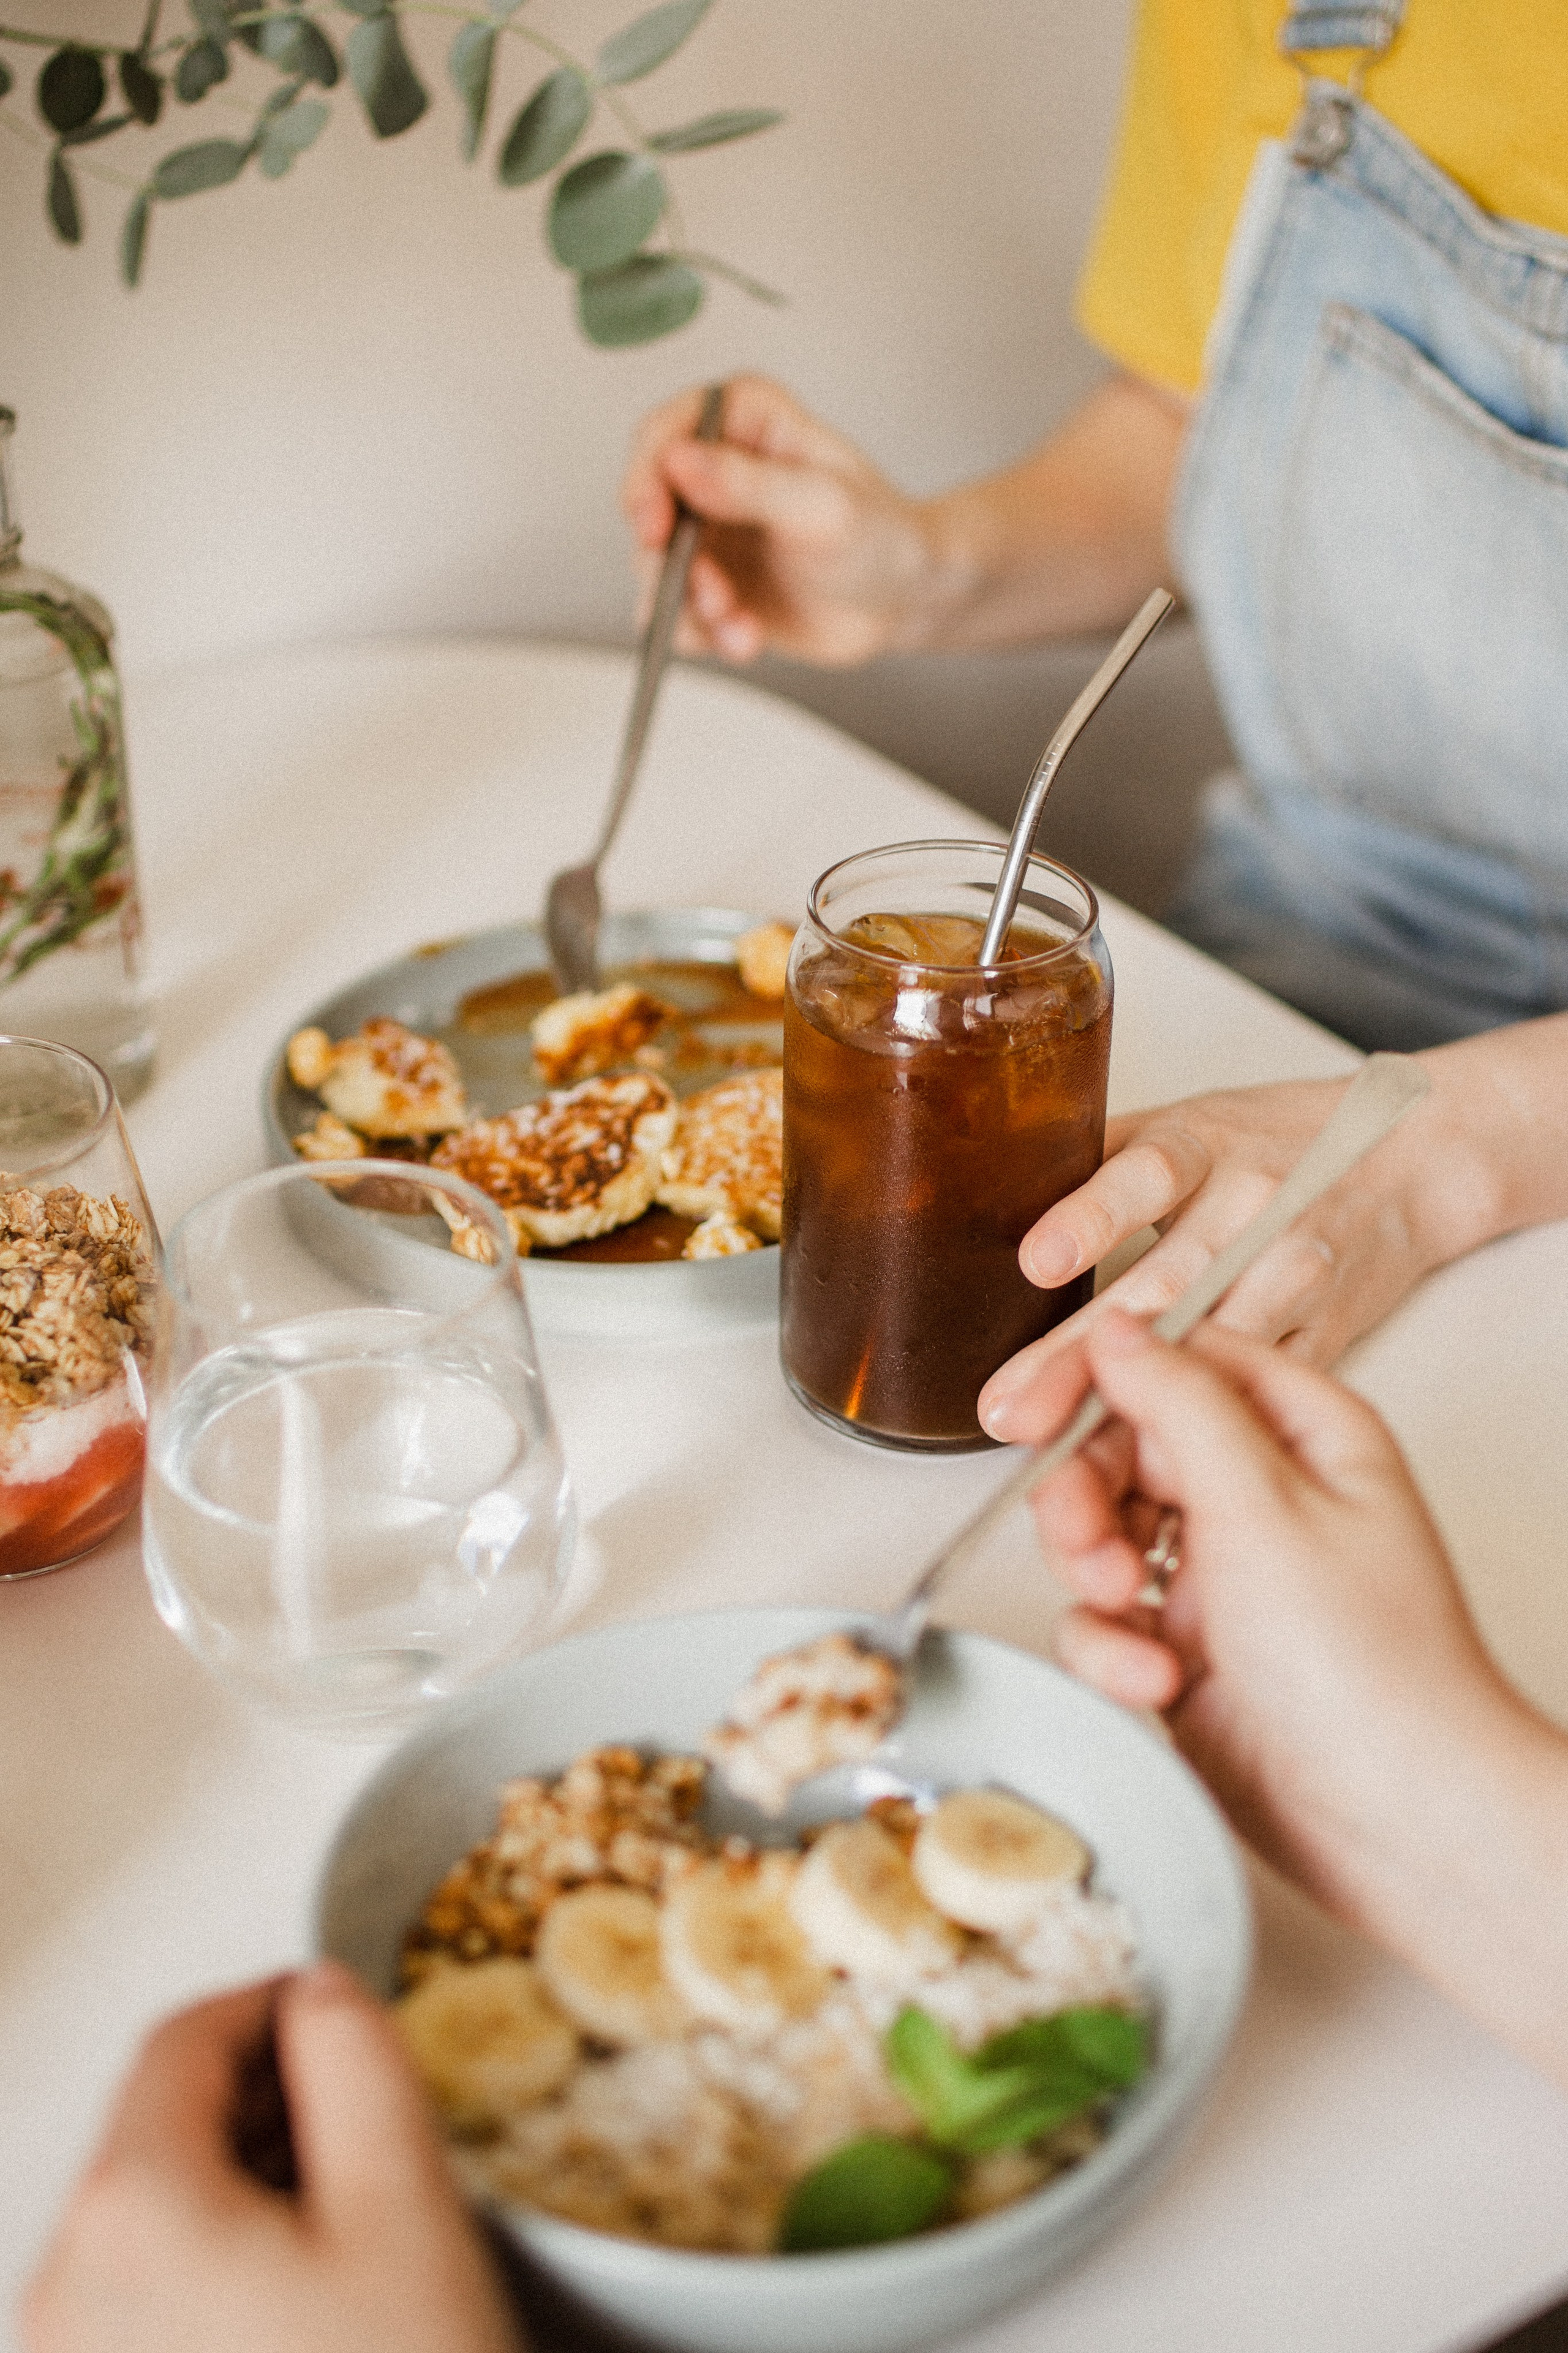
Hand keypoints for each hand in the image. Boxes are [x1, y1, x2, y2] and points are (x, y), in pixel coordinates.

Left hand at [21, 1964, 523, 2352]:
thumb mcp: (404, 2206)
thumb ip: (356, 2059)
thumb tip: (319, 1993)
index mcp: (128, 2209)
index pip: (184, 2040)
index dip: (272, 2004)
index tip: (336, 2012)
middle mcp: (62, 2291)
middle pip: (153, 2133)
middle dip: (259, 2104)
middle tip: (361, 2122)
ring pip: (146, 2223)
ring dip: (240, 2192)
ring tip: (344, 2228)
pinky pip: (138, 2308)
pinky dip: (213, 2275)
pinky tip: (302, 2313)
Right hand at [621, 375, 938, 664]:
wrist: (902, 600)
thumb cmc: (880, 535)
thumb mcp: (820, 505)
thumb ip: (749, 484)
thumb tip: (679, 462)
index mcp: (742, 420)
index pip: (664, 434)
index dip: (646, 480)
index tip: (654, 526)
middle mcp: (713, 470)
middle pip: (647, 509)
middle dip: (671, 563)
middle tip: (709, 593)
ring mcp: (708, 530)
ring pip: (656, 569)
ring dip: (691, 607)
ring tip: (739, 625)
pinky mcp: (708, 582)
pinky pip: (676, 612)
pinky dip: (702, 634)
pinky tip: (744, 638)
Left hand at [978, 1067, 1463, 1441]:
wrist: (1406, 1162)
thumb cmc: (1277, 1139)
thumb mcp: (1187, 1119)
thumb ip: (1100, 1155)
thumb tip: (993, 1182)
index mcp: (1210, 1144)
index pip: (1148, 1174)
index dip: (1093, 1217)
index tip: (1038, 1262)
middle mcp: (1256, 1210)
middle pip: (1165, 1288)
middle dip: (1082, 1358)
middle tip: (1012, 1409)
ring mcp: (1296, 1276)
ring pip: (1209, 1353)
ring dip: (1134, 1411)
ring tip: (1057, 1452)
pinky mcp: (1326, 1334)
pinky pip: (1256, 1393)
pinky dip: (1203, 1435)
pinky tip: (1144, 1476)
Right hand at [1018, 1310, 1567, 2085]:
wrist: (1400, 1824)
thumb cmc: (1373, 1670)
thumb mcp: (1265, 1506)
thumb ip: (1181, 1404)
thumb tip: (1123, 1332)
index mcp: (1304, 1434)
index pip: (1178, 1359)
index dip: (1095, 1378)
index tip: (1029, 1411)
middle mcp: (1264, 1494)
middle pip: (1125, 1446)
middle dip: (1086, 1495)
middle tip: (1084, 1544)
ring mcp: (1224, 1573)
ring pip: (1103, 1531)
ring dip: (1092, 1574)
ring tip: (1122, 1613)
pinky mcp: (1187, 1647)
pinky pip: (1107, 1620)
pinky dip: (1111, 1650)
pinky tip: (1152, 1681)